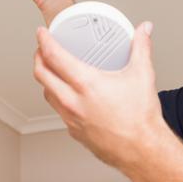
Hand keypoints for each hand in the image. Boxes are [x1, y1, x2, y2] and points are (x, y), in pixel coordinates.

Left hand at [32, 21, 167, 170]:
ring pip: (47, 93)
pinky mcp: (74, 131)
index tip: (42, 34)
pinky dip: (57, 97)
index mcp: (86, 84)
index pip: (54, 56)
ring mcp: (71, 118)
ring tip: (51, 69)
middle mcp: (73, 101)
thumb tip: (144, 31)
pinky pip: (58, 110)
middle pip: (42, 74)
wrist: (143, 150)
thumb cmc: (141, 119)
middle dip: (38, 57)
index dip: (44, 41)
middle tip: (42, 48)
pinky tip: (66, 94)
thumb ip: (142, 47)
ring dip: (45, 78)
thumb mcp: (142, 75)